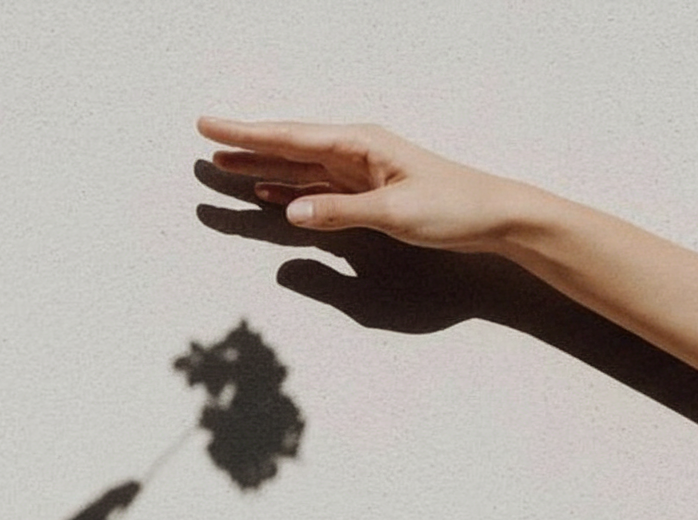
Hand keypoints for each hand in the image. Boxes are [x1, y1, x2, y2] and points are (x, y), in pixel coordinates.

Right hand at [195, 158, 517, 333]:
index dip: (246, 133)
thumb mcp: (394, 213)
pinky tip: (269, 190)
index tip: (209, 126)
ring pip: (297, 167)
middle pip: (287, 146)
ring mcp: (359, 172)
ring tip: (224, 165)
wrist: (493, 216)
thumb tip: (289, 211)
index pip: (290, 137)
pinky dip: (290, 188)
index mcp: (359, 144)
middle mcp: (355, 152)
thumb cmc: (451, 208)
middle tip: (204, 141)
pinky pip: (317, 188)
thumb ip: (340, 213)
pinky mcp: (367, 193)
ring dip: (261, 166)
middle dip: (245, 144)